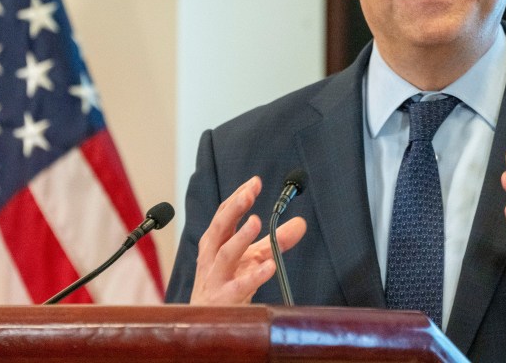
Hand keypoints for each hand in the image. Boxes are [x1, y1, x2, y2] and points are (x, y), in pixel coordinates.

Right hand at [190, 176, 306, 304]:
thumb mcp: (251, 259)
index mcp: (215, 243)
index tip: (255, 182)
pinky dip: (254, 276)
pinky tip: (269, 267)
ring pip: (226, 255)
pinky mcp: (225, 300)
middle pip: (219, 228)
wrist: (205, 323)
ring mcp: (216, 278)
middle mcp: (211, 258)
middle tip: (250, 194)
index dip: (238, 197)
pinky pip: (239, 287)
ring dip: (240, 237)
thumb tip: (300, 223)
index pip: (224, 215)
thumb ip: (274, 241)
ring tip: (256, 221)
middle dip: (234, 209)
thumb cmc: (226, 284)